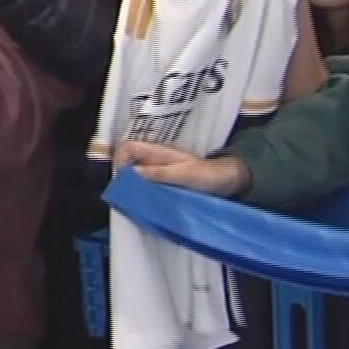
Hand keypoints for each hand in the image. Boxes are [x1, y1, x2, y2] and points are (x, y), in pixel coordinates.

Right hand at [116, 140, 252, 197]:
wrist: (228, 179)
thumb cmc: (207, 175)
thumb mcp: (183, 175)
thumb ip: (159, 173)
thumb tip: (132, 172)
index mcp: (158, 151)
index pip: (128, 147)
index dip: (120, 161)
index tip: (124, 181)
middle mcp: (156, 156)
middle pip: (129, 159)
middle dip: (124, 175)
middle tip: (127, 194)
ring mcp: (161, 166)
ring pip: (136, 170)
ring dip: (133, 183)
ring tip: (135, 200)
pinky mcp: (166, 176)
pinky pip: (147, 180)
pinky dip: (142, 189)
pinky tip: (146, 201)